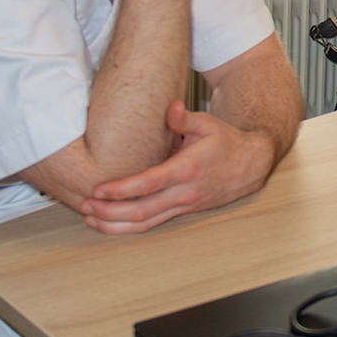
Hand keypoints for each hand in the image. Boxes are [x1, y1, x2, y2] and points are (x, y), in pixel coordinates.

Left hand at [79, 100, 273, 233]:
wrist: (251, 164)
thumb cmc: (226, 142)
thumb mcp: (208, 124)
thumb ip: (185, 118)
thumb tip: (171, 108)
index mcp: (187, 170)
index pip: (148, 185)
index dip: (121, 190)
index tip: (98, 190)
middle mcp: (185, 193)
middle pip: (142, 211)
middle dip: (110, 212)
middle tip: (86, 206)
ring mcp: (185, 205)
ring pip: (146, 224)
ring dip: (116, 225)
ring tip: (92, 219)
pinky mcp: (184, 211)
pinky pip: (154, 224)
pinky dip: (130, 228)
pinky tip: (114, 224)